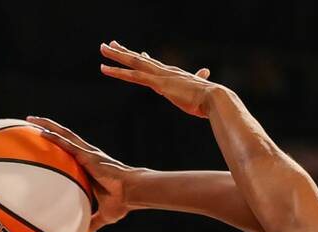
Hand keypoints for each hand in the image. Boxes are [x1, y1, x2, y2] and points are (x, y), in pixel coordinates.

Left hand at [26, 116, 139, 231]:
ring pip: (63, 134)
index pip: (69, 152)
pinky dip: (54, 137)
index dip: (57, 144)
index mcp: (88, 166)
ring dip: (47, 125)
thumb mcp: (103, 215)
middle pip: (63, 137)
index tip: (42, 140)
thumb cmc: (122, 201)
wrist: (132, 192)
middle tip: (30, 122)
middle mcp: (86, 156)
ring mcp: (87, 153)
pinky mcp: (88, 155)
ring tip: (31, 119)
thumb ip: (92, 222)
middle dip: (47, 127)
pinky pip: (67, 144)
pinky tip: (41, 131)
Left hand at [99, 40, 215, 117]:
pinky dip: (118, 72)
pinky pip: (133, 76)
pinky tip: (105, 69)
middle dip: (124, 51)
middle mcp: (166, 71)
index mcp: (174, 74)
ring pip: (134, 63)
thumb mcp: (202, 90)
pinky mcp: (158, 84)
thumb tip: (207, 75)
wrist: (215, 99)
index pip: (155, 64)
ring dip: (116, 56)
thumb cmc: (210, 100)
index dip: (144, 58)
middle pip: (140, 59)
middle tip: (110, 44)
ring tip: (102, 48)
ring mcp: (161, 76)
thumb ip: (202, 81)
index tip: (136, 52)